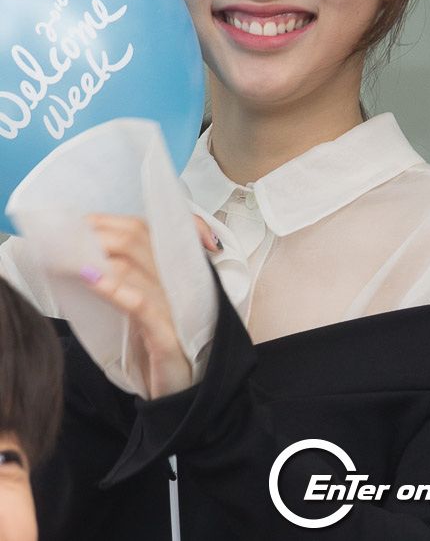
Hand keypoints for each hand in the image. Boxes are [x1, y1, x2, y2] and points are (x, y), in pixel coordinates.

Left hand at [79, 213, 218, 398]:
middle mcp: (177, 279)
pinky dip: (114, 287)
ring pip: (135, 263)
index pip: (141, 228)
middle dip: (95, 232)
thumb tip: (81, 259)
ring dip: (94, 255)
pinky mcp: (168, 334)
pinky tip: (90, 279)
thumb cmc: (156, 347)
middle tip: (62, 237)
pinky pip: (141, 303)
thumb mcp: (138, 306)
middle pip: (136, 237)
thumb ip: (121, 279)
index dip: (106, 221)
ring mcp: (175, 304)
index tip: (74, 224)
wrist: (181, 394)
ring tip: (64, 255)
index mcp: (171, 269)